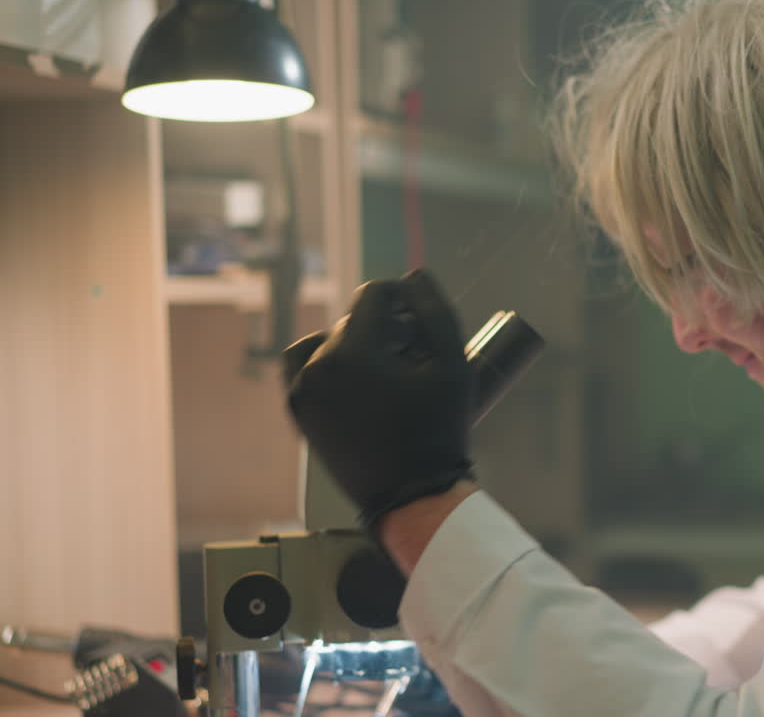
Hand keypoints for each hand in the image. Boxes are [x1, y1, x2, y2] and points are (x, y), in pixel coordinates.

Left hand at [282, 270, 472, 529]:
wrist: (411, 496)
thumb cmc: (439, 430)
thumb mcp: (454, 366)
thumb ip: (435, 311)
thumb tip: (414, 277)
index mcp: (353, 351)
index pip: (373, 294)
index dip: (404, 299)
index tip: (422, 323)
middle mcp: (318, 365)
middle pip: (354, 321)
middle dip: (386, 328)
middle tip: (416, 357)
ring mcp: (302, 391)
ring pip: (327, 341)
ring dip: (355, 345)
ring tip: (385, 370)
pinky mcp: (299, 413)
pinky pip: (305, 369)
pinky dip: (328, 364)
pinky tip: (359, 381)